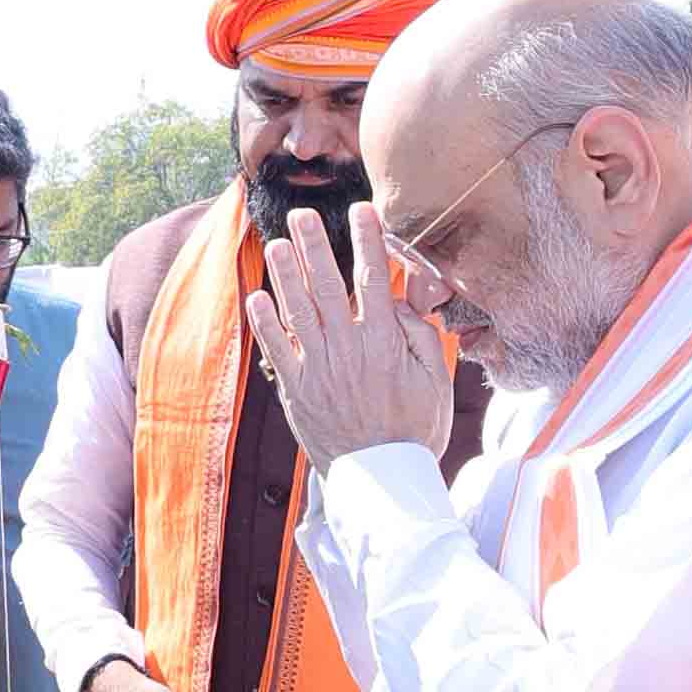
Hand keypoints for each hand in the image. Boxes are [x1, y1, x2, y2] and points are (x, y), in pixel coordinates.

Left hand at [247, 201, 455, 476]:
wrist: (381, 481)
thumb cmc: (414, 431)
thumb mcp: (434, 382)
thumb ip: (420, 337)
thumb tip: (405, 300)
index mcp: (385, 342)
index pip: (375, 279)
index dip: (369, 241)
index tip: (362, 210)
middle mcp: (348, 348)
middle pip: (327, 285)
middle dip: (314, 245)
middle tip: (302, 215)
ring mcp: (319, 369)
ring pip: (297, 311)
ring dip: (285, 275)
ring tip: (276, 244)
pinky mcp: (297, 390)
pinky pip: (276, 349)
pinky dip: (265, 322)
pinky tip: (257, 296)